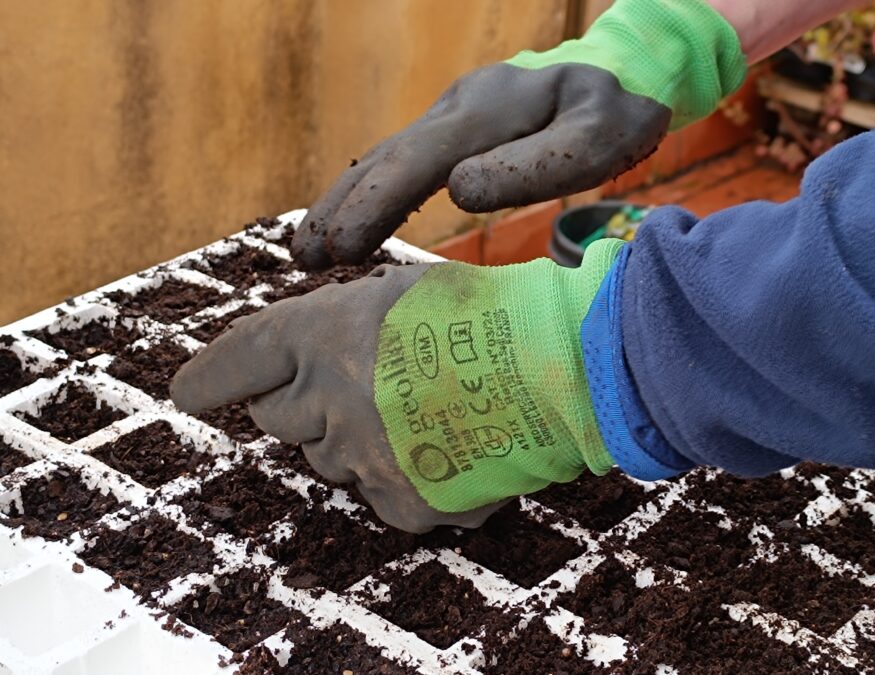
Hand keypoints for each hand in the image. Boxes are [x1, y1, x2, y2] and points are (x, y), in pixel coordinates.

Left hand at [171, 241, 625, 531]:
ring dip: (354, 438)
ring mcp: (364, 458)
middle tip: (359, 386)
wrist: (563, 367)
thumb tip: (315, 355)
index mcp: (323, 331)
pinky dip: (400, 474)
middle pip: (277, 419)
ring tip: (422, 410)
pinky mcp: (402, 502)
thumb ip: (344, 325)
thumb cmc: (492, 313)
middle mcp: (328, 399)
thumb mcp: (403, 291)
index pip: (238, 360)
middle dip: (303, 403)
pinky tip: (447, 445)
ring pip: (328, 459)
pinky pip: (377, 494)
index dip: (209, 377)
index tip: (189, 391)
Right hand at [291, 0, 745, 269]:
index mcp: (489, 110)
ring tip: (305, 248)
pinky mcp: (456, 132)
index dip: (377, 202)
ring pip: (387, 158)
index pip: (421, 159)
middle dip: (344, 207)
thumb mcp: (598, 137)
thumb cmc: (614, 116)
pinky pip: (403, 162)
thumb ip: (536, 164)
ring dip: (345, 201)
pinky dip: (371, 192)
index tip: (342, 246)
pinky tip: (350, 222)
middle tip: (303, 256)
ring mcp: (453, 117)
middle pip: (389, 157)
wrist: (618, 76)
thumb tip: (459, 190)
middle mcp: (459, 108)